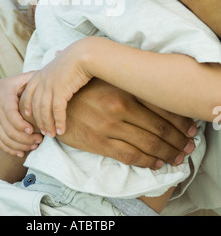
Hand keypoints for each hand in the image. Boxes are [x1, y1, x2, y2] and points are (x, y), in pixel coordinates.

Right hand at [0, 73, 42, 156]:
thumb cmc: (9, 85)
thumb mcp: (18, 79)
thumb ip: (31, 77)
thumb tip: (47, 73)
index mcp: (5, 101)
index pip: (11, 116)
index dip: (20, 125)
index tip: (32, 129)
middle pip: (9, 131)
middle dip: (25, 138)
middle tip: (40, 139)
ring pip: (5, 139)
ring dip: (20, 145)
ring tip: (35, 145)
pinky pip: (0, 143)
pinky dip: (10, 150)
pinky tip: (22, 153)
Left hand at [22, 48, 91, 136]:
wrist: (85, 54)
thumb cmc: (77, 54)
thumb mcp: (62, 56)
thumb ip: (57, 57)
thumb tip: (57, 52)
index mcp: (40, 74)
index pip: (29, 93)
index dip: (28, 106)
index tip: (29, 116)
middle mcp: (42, 81)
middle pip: (35, 105)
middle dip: (39, 120)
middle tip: (43, 132)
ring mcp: (50, 86)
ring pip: (44, 111)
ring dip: (48, 124)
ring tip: (52, 134)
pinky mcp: (60, 91)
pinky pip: (57, 111)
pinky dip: (59, 122)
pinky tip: (61, 130)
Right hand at [60, 79, 196, 169]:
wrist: (54, 103)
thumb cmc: (84, 89)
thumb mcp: (108, 81)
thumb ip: (131, 86)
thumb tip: (158, 92)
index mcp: (123, 88)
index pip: (161, 106)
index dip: (179, 120)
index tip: (190, 127)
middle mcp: (119, 106)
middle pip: (159, 127)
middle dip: (178, 139)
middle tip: (190, 145)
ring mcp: (109, 126)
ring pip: (148, 144)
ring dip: (168, 153)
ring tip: (178, 157)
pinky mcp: (99, 142)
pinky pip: (130, 156)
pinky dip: (147, 162)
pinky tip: (156, 163)